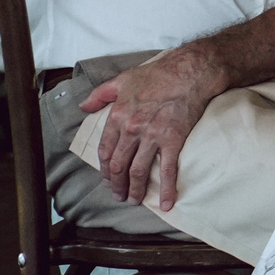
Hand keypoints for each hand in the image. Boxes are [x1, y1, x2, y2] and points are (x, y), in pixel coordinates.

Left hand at [81, 46, 224, 210]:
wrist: (190, 71)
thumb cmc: (158, 73)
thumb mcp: (123, 79)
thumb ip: (100, 94)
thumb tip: (83, 106)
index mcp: (117, 117)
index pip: (106, 151)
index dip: (105, 169)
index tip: (107, 178)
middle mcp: (131, 130)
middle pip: (119, 166)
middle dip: (116, 185)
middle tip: (119, 195)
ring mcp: (152, 137)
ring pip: (138, 171)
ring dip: (134, 190)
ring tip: (134, 199)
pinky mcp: (173, 140)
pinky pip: (167, 170)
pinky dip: (166, 189)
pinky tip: (166, 203)